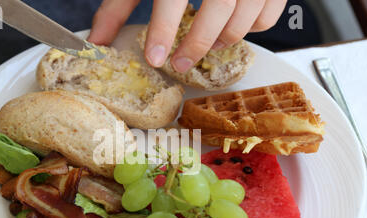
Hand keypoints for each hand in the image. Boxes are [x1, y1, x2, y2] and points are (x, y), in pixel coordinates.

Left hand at [88, 0, 286, 72]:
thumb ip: (119, 5)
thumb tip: (98, 40)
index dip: (164, 30)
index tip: (156, 58)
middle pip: (219, 10)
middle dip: (197, 44)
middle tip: (180, 62)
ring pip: (246, 15)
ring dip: (224, 39)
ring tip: (206, 45)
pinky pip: (269, 16)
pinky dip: (251, 30)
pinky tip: (231, 28)